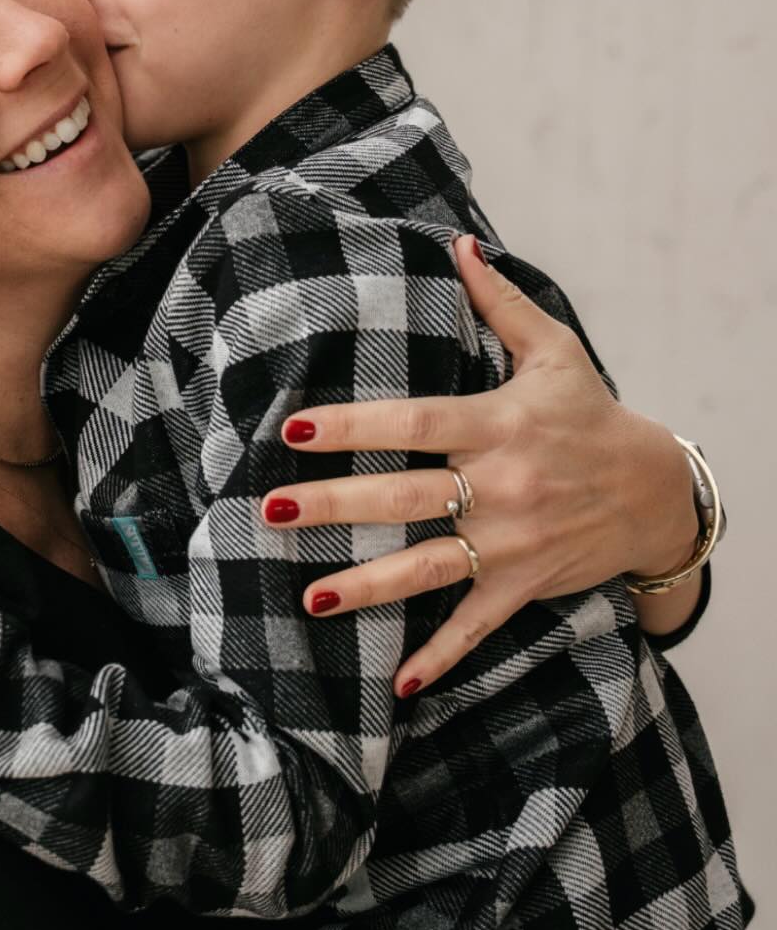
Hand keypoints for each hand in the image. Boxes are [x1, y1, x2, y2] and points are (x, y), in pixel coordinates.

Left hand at [262, 235, 700, 692]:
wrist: (660, 491)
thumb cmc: (595, 415)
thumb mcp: (555, 352)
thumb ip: (499, 302)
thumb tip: (456, 243)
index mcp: (498, 423)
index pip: (413, 421)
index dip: (354, 425)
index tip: (294, 430)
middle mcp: (501, 484)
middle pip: (404, 496)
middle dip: (334, 506)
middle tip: (270, 513)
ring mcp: (512, 541)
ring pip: (430, 566)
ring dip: (370, 587)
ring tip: (312, 598)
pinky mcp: (526, 584)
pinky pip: (477, 625)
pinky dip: (440, 657)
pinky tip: (398, 687)